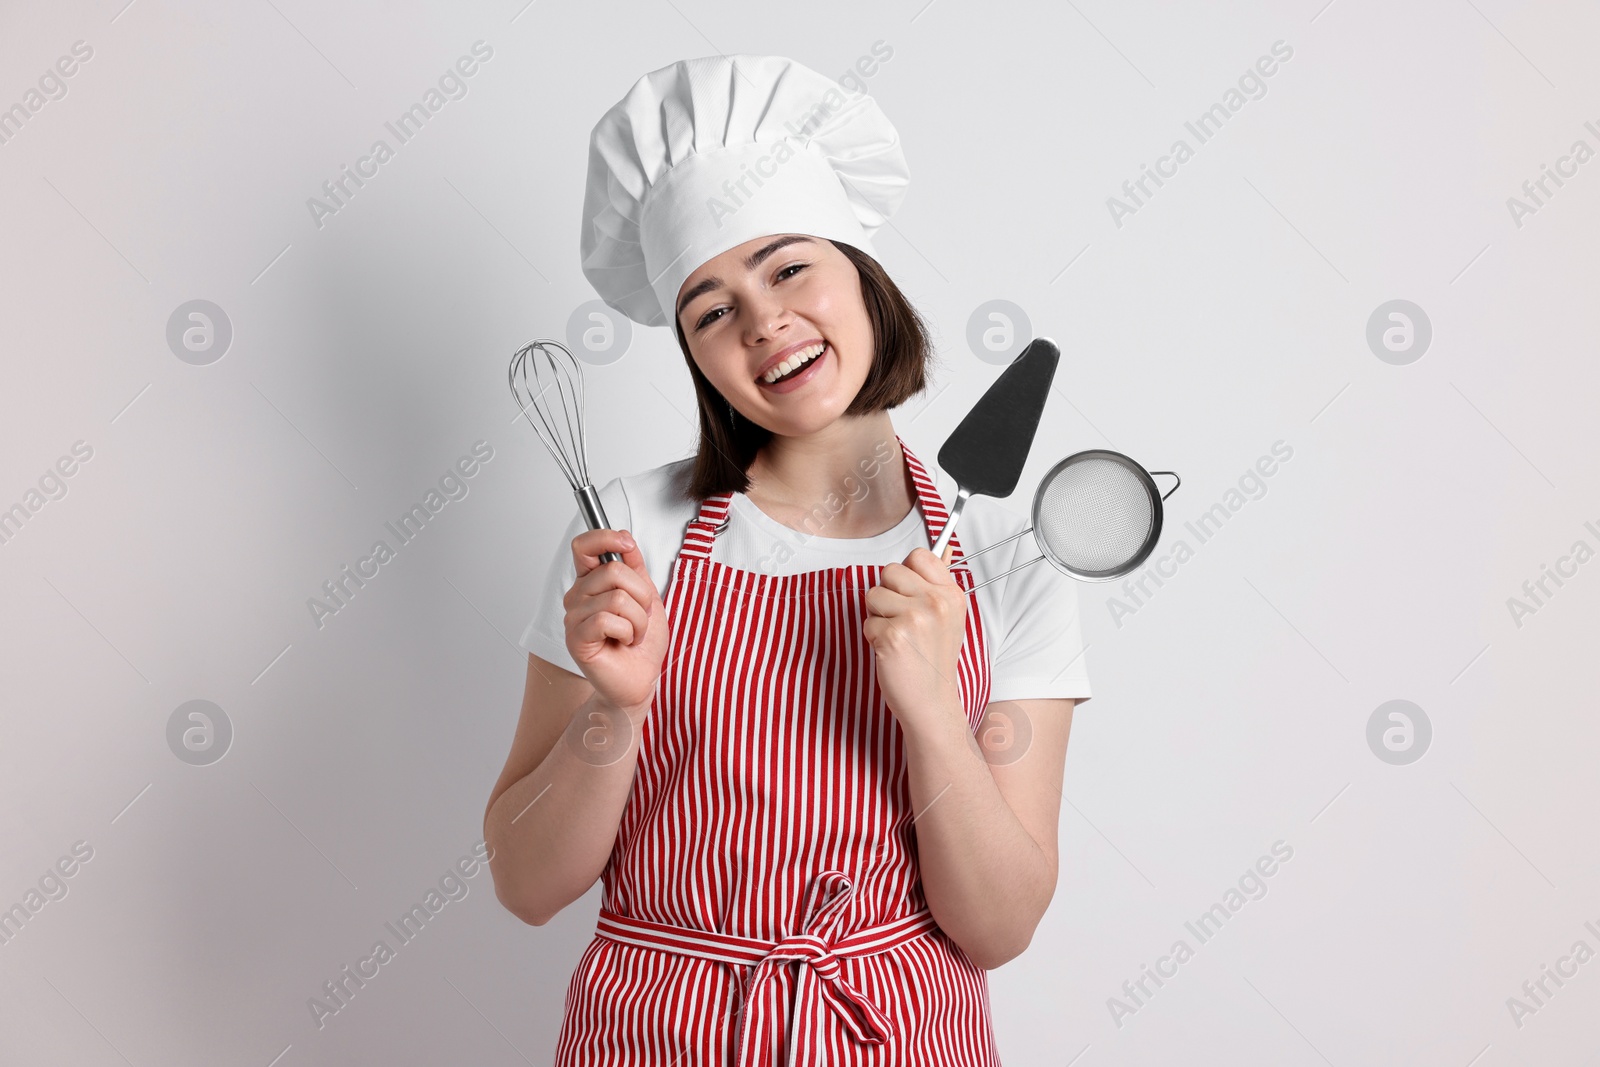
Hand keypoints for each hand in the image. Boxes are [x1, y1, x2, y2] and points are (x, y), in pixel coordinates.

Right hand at [563, 528, 667, 716]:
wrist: (641, 680)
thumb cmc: (642, 643)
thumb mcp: (647, 597)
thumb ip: (635, 569)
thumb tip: (625, 541)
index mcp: (591, 583)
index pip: (584, 546)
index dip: (606, 537)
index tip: (627, 544)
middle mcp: (577, 597)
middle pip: (613, 571)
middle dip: (641, 594)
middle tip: (641, 615)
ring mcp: (574, 618)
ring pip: (616, 597)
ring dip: (638, 619)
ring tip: (634, 633)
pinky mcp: (577, 639)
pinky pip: (608, 619)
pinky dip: (628, 632)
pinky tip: (625, 642)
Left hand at [862, 541, 966, 727]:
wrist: (931, 702)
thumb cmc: (933, 661)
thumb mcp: (948, 618)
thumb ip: (937, 584)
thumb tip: (941, 547)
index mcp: (951, 594)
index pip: (919, 555)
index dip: (906, 573)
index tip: (909, 593)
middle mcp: (936, 603)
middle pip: (890, 571)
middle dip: (887, 594)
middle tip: (901, 621)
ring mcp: (914, 619)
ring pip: (874, 595)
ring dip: (878, 617)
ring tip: (897, 638)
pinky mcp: (892, 636)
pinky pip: (867, 622)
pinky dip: (873, 638)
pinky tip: (892, 652)